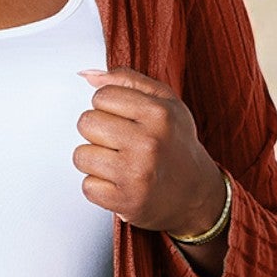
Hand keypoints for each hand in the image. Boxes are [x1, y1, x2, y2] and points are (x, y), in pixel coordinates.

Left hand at [74, 66, 225, 236]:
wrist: (195, 194)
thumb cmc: (175, 143)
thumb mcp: (165, 103)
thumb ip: (127, 80)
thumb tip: (86, 75)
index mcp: (159, 114)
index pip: (101, 96)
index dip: (108, 107)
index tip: (124, 119)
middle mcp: (149, 143)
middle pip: (86, 123)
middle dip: (98, 132)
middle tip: (119, 143)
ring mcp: (136, 174)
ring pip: (81, 155)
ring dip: (94, 161)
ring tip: (118, 163)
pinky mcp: (125, 201)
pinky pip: (87, 186)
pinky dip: (99, 187)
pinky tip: (119, 184)